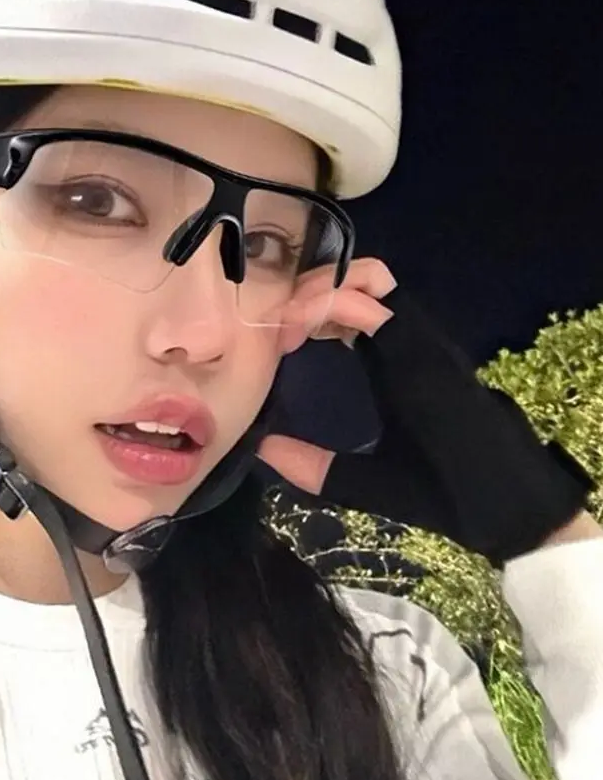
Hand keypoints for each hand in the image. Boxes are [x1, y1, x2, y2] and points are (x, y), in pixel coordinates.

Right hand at [258, 260, 595, 565]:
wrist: (518, 502)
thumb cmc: (450, 495)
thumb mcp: (379, 490)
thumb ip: (318, 470)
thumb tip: (262, 447)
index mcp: (414, 371)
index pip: (363, 305)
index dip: (315, 307)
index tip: (284, 338)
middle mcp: (423, 345)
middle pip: (372, 278)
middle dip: (320, 287)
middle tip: (284, 322)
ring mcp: (429, 344)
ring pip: (379, 287)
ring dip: (334, 293)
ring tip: (296, 325)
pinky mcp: (429, 351)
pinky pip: (385, 309)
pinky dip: (349, 307)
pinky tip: (322, 338)